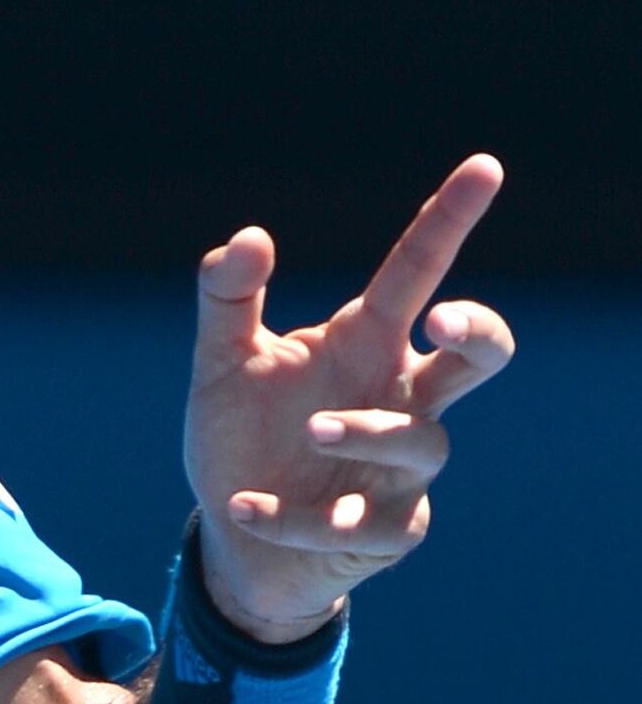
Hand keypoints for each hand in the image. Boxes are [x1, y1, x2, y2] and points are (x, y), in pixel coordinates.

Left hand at [185, 156, 513, 640]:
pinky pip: (358, 523)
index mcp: (366, 345)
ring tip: (310, 429)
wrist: (232, 536)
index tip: (483, 167)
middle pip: (479, 356)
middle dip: (477, 334)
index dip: (449, 220)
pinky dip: (295, 515)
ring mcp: (401, 469)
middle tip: (440, 323)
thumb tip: (252, 234)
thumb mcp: (221, 363)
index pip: (417, 272)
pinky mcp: (384, 530)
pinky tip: (241, 504)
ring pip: (422, 441)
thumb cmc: (242, 437)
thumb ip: (226, 297)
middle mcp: (399, 399)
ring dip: (366, 430)